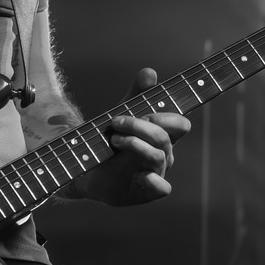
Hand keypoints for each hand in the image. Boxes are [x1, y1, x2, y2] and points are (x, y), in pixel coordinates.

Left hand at [71, 67, 191, 206]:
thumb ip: (137, 94)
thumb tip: (150, 72)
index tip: (147, 112)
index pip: (179, 124)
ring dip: (135, 144)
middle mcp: (163, 154)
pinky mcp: (144, 191)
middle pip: (164, 137)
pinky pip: (161, 189)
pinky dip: (155, 182)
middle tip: (116, 121)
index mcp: (162, 136)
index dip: (168, 117)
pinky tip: (143, 176)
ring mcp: (155, 173)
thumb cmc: (109, 140)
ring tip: (113, 139)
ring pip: (158, 157)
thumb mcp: (122, 113)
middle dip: (140, 126)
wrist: (86, 169)